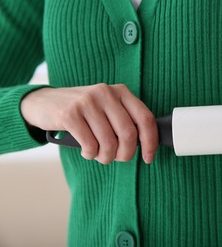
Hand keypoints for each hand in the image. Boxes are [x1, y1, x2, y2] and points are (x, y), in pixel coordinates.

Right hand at [21, 84, 157, 164]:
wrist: (44, 102)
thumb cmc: (83, 111)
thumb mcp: (107, 108)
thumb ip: (125, 120)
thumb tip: (145, 145)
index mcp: (120, 91)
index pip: (146, 118)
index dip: (151, 142)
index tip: (148, 158)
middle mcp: (106, 93)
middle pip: (129, 133)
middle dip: (125, 154)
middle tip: (117, 158)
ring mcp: (87, 101)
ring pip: (109, 142)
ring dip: (106, 157)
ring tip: (99, 155)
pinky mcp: (70, 114)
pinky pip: (90, 145)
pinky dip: (91, 155)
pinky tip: (87, 151)